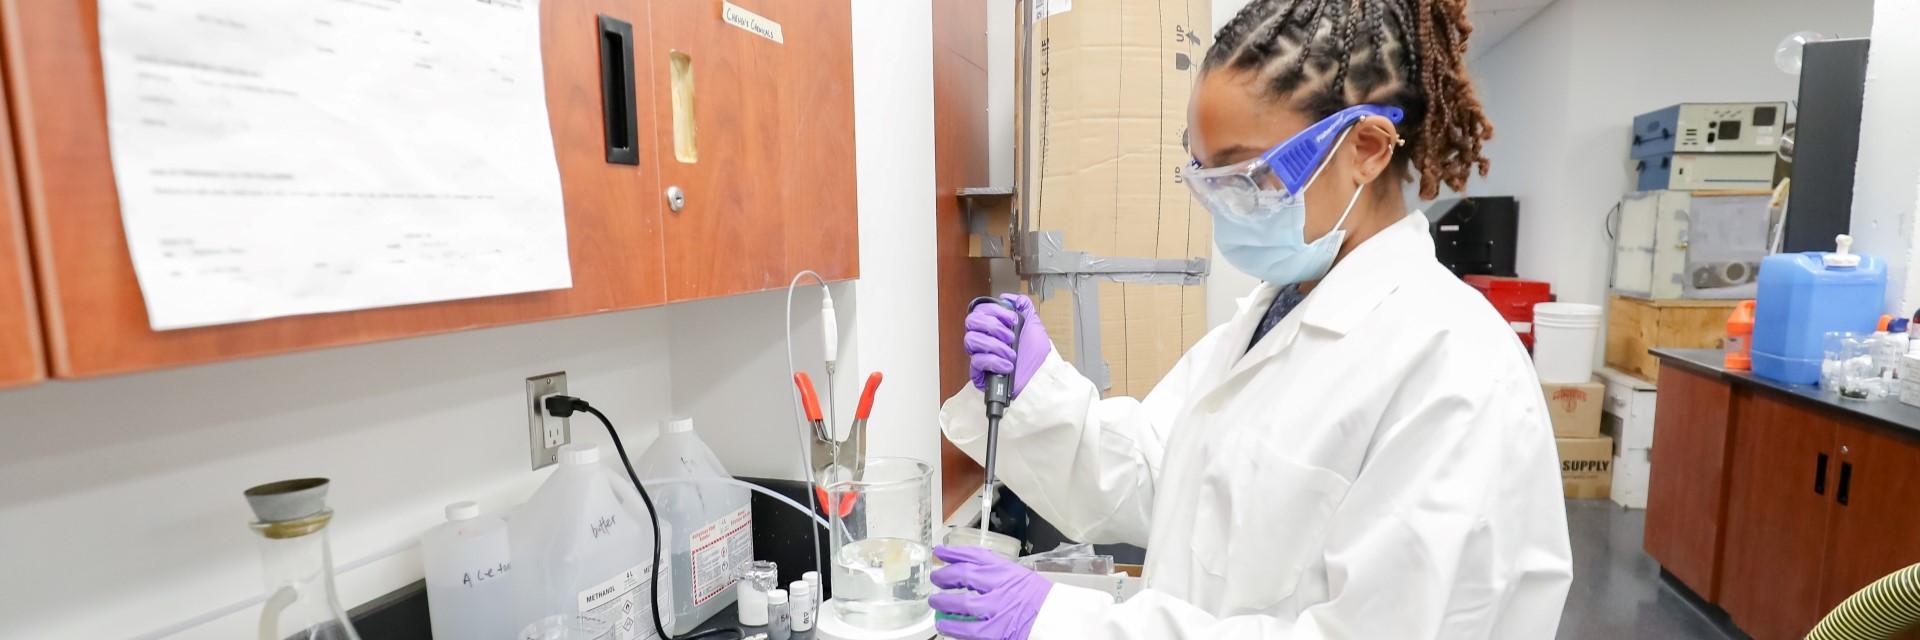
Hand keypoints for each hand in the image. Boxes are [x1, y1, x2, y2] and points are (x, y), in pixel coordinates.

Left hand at [929, 545, 1052, 639]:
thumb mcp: (1021, 577)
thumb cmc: (1042, 600)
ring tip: (935, 602)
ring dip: (944, 602)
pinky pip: (968, 629)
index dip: (953, 553)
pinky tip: (944, 625)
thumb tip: (971, 573)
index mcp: (1008, 570)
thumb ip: (999, 574)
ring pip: (962, 602)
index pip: (975, 556)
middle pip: (964, 575)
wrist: (1059, 619)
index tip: (939, 553)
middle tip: (935, 578)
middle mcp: (1001, 586)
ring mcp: (998, 609)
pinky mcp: (997, 631)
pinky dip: (953, 626)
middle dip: (945, 575)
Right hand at [965, 294, 1051, 397]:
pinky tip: (1007, 364)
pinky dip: (994, 360)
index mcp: (994, 326)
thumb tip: (1009, 297)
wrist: (1041, 378)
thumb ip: (1024, 307)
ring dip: (995, 345)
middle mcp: (984, 339)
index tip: (1012, 318)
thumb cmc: (1037, 356)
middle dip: (993, 326)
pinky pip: (976, 361)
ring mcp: (980, 355)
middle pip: (971, 321)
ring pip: (971, 340)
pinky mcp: (979, 373)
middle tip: (1010, 336)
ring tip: (1011, 353)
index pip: (981, 310)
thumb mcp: (1034, 326)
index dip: (995, 310)